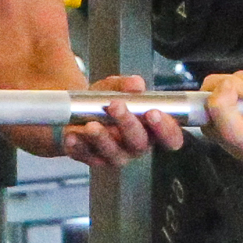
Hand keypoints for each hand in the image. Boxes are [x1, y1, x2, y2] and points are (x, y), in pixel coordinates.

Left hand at [8, 72, 181, 168]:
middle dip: (128, 124)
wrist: (77, 112)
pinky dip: (78, 145)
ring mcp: (114, 156)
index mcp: (151, 131)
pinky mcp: (92, 159)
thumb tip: (136, 84)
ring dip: (102, 138)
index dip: (166, 129)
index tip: (153, 112)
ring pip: (113, 153)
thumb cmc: (105, 102)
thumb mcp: (115, 88)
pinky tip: (72, 134)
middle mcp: (136, 147)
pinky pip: (86, 156)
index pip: (170, 138)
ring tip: (91, 125)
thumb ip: (126, 85)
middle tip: (116, 106)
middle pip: (139, 144)